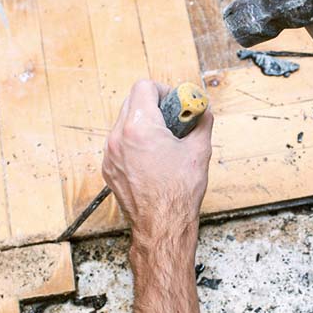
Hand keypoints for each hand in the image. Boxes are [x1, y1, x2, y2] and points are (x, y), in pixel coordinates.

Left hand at [102, 80, 213, 238]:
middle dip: (154, 105)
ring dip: (143, 123)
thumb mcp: (199, 151)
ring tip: (163, 141)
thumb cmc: (178, 193)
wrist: (162, 225)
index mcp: (140, 127)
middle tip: (173, 120)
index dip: (164, 91)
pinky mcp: (109, 168)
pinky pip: (119, 143)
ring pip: (124, 122)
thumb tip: (203, 113)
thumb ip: (201, 124)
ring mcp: (110, 154)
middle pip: (132, 101)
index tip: (176, 103)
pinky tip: (152, 158)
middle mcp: (119, 137)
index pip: (144, 87)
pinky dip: (134, 142)